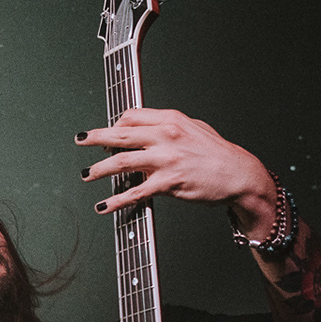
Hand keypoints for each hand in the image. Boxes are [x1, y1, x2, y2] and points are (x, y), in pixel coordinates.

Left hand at [78, 109, 279, 238]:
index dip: (115, 124)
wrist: (239, 175)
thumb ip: (168, 127)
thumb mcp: (194, 128)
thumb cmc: (218, 154)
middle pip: (120, 134)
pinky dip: (116, 200)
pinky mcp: (169, 183)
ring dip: (99, 169)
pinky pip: (135, 192)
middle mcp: (166, 135)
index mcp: (171, 119)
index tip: (108, 134)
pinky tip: (104, 205)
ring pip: (121, 162)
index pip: (132, 116)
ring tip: (86, 174)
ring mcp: (166, 159)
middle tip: (81, 141)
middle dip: (95, 138)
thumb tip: (146, 131)